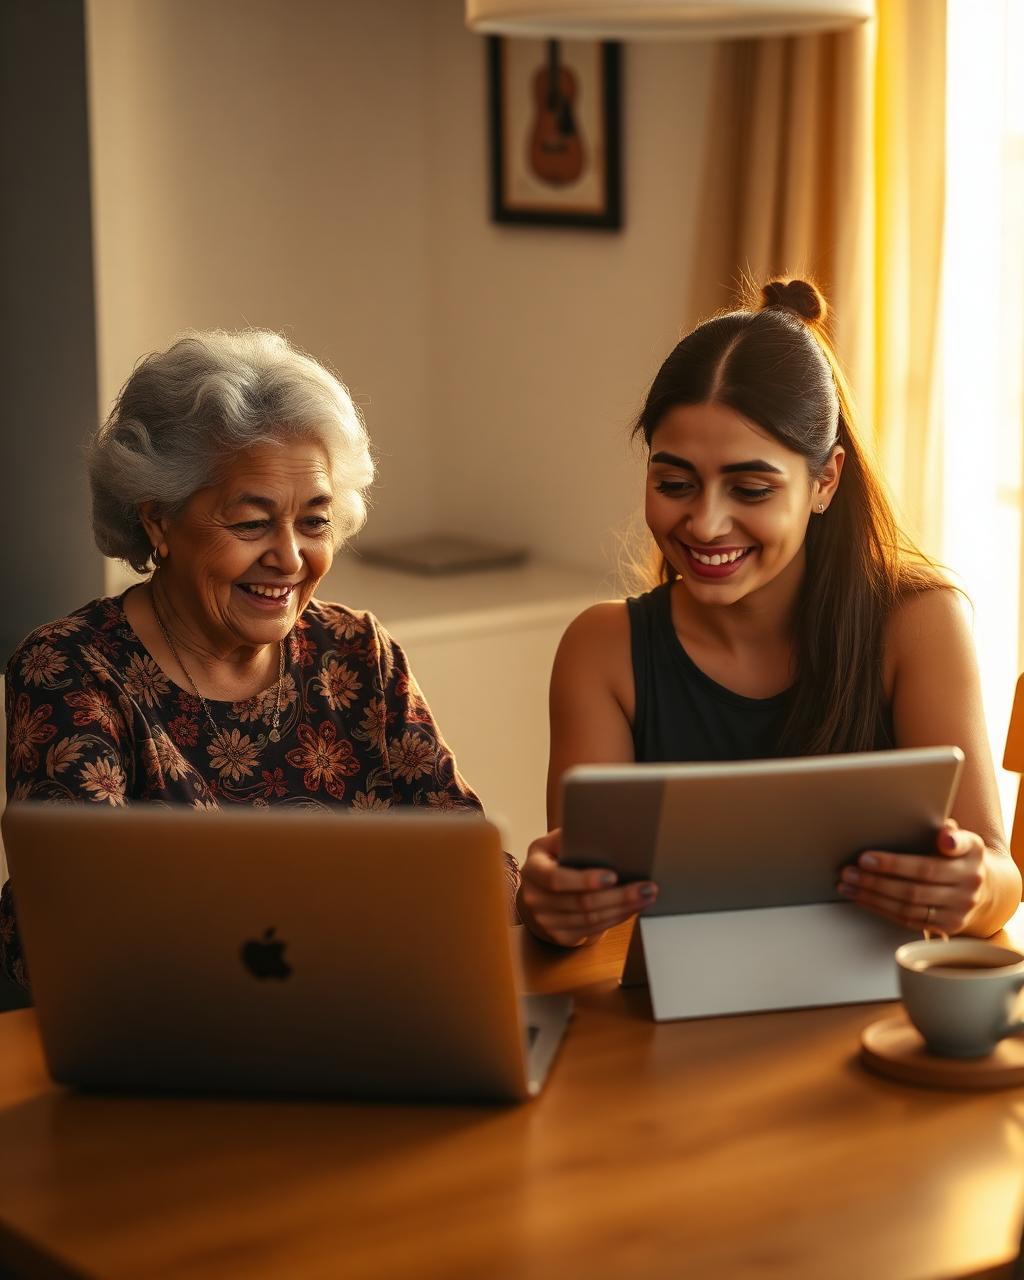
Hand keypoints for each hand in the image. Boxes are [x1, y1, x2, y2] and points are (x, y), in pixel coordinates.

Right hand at [517, 827, 658, 947]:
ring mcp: (545, 921)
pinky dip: (616, 919)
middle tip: (646, 887)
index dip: (585, 880)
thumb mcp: (555, 843)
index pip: (557, 879)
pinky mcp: (559, 936)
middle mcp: (534, 898)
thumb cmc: (554, 859)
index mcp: (533, 869)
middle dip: (618, 896)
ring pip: (590, 920)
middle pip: (581, 903)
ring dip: (623, 909)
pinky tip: (632, 908)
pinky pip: (592, 931)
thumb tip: (604, 830)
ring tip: (646, 897)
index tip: (614, 876)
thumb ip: (572, 837)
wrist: (539, 890)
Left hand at [836, 819, 985, 934]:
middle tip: (848, 870)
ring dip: (872, 896)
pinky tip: (861, 898)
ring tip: (848, 884)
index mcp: (969, 859)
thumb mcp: (963, 838)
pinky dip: (881, 909)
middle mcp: (967, 888)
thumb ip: (951, 834)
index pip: (927, 864)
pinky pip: (908, 920)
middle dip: (875, 881)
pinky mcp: (948, 926)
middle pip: (912, 888)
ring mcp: (958, 911)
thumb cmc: (961, 856)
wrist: (987, 887)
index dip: (895, 863)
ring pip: (908, 907)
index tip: (866, 858)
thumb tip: (944, 829)